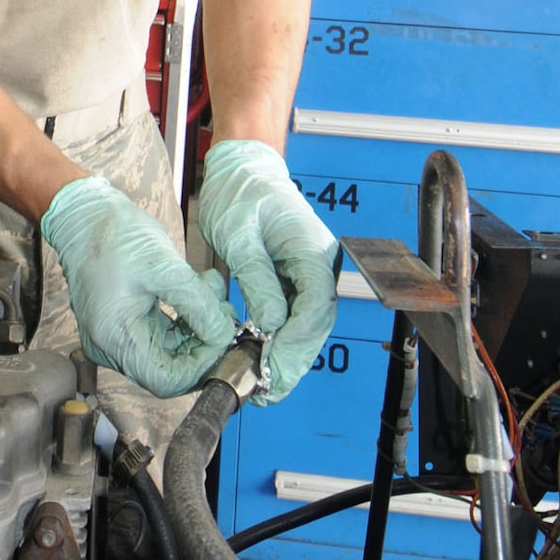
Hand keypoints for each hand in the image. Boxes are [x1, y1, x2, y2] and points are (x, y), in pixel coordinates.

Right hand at [41, 178, 237, 396]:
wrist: (84, 214)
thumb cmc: (113, 235)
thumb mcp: (164, 267)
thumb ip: (198, 305)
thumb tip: (223, 334)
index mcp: (116, 339)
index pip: (167, 380)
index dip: (201, 365)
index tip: (223, 337)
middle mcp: (111, 347)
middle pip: (170, 369)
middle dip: (203, 343)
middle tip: (224, 313)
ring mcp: (116, 337)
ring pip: (169, 351)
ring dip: (197, 328)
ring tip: (212, 292)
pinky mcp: (124, 324)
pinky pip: (161, 335)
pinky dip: (184, 319)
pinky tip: (198, 291)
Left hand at [197, 140, 338, 402]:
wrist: (242, 169)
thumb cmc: (240, 193)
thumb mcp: (239, 236)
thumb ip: (258, 280)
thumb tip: (271, 324)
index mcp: (312, 249)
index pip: (315, 305)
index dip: (296, 341)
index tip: (273, 366)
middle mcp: (320, 263)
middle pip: (316, 322)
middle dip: (294, 360)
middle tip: (269, 391)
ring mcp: (310, 271)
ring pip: (308, 324)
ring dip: (290, 357)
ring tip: (266, 387)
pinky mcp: (296, 277)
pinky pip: (295, 315)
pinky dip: (282, 340)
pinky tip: (265, 360)